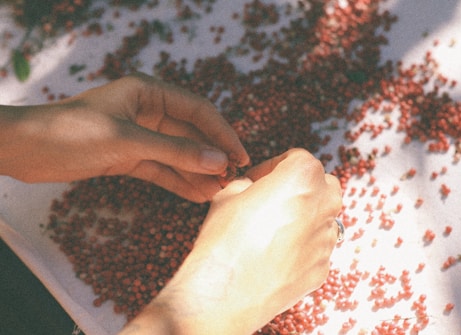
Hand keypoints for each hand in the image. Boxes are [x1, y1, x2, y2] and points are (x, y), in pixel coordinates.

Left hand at [0, 73, 248, 201]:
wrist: (27, 150)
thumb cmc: (73, 132)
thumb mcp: (129, 141)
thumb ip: (175, 152)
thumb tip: (218, 162)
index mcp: (149, 93)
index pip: (198, 111)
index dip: (222, 133)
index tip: (240, 156)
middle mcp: (148, 112)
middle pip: (190, 134)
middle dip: (210, 157)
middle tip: (231, 180)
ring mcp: (139, 136)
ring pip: (177, 154)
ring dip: (197, 172)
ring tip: (218, 192)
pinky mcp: (129, 157)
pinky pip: (161, 169)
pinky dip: (177, 181)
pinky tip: (196, 195)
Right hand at [119, 149, 341, 334]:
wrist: (225, 293)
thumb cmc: (225, 239)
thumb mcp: (228, 194)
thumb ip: (249, 183)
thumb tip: (254, 189)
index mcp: (303, 176)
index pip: (297, 157)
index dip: (273, 165)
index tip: (257, 179)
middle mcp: (323, 205)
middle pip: (322, 184)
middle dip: (300, 186)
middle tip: (272, 197)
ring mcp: (326, 240)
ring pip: (323, 216)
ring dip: (304, 215)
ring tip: (273, 227)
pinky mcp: (322, 268)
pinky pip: (316, 247)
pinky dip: (302, 245)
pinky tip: (275, 253)